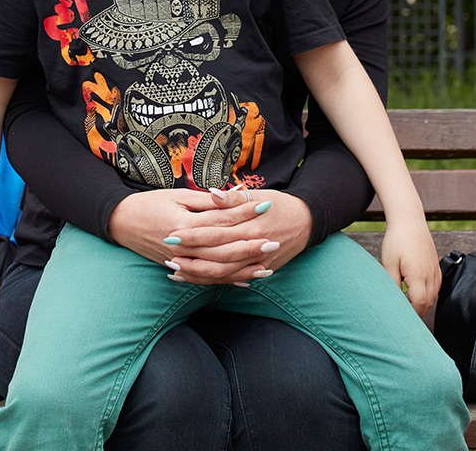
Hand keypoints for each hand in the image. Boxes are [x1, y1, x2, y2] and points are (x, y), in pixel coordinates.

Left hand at [166, 188, 312, 284]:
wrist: (307, 222)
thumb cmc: (279, 205)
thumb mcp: (259, 195)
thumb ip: (233, 198)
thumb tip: (212, 195)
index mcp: (252, 225)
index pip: (217, 232)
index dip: (194, 235)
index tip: (173, 234)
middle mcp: (255, 246)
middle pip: (217, 256)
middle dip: (191, 256)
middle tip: (168, 254)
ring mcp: (258, 262)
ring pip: (224, 273)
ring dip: (198, 273)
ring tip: (175, 270)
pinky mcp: (261, 270)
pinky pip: (233, 279)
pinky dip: (213, 280)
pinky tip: (195, 278)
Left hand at [379, 216, 441, 315]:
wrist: (409, 220)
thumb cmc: (397, 239)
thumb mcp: (388, 262)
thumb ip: (391, 283)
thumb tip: (393, 300)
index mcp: (418, 275)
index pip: (419, 303)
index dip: (411, 313)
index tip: (401, 316)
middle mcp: (430, 274)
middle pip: (428, 302)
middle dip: (417, 311)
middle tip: (403, 315)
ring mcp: (435, 270)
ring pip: (434, 295)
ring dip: (423, 303)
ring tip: (409, 305)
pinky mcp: (435, 265)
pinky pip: (436, 286)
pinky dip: (428, 294)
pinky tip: (417, 293)